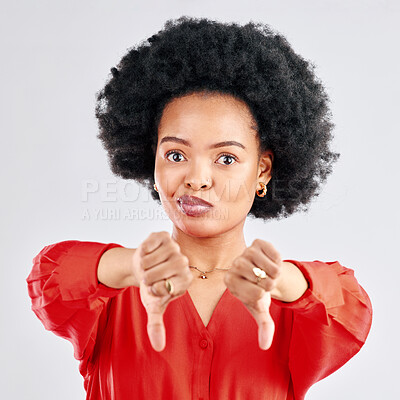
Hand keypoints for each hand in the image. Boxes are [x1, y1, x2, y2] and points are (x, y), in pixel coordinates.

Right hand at [132, 231, 192, 351]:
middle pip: (156, 274)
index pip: (163, 289)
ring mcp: (175, 248)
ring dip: (143, 265)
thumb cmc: (151, 287)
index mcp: (185, 281)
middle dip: (146, 278)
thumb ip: (156, 325)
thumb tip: (158, 347)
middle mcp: (184, 263)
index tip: (155, 288)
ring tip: (148, 266)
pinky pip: (147, 245)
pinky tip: (147, 253)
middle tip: (149, 277)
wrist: (143, 266)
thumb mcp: (153, 306)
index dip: (152, 290)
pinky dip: (142, 251)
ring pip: (150, 260)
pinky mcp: (164, 236)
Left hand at [223, 239, 281, 349]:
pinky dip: (279, 261)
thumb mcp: (260, 309)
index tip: (258, 291)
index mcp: (230, 281)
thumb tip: (265, 345)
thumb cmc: (258, 292)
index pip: (255, 295)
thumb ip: (263, 326)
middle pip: (263, 280)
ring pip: (272, 268)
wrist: (263, 273)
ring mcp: (246, 252)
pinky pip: (275, 254)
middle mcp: (235, 264)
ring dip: (276, 273)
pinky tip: (271, 262)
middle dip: (270, 285)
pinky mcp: (258, 242)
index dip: (263, 295)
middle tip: (265, 282)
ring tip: (268, 273)